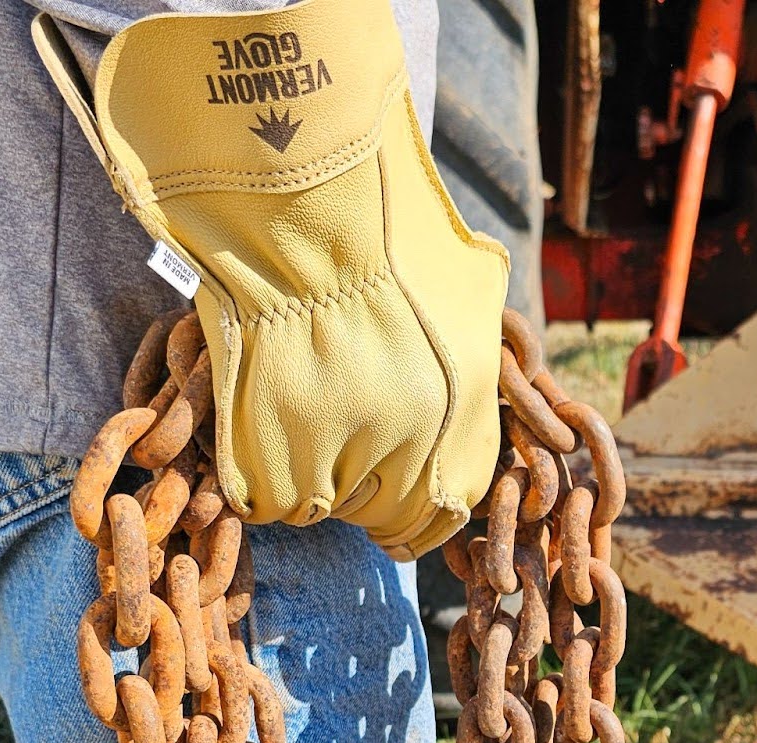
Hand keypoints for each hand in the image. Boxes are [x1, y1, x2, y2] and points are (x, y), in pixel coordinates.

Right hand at [39, 0, 508, 559]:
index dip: (416, 512)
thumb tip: (498, 384)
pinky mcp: (268, 456)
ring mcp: (335, 460)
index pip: (442, 514)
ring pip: (317, 508)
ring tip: (294, 410)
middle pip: (380, 515)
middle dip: (361, 488)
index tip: (393, 503)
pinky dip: (258, 472)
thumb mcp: (468, 294)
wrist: (304, 213)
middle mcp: (407, 455)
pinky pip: (264, 498)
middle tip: (335, 442)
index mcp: (461, 426)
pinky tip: (260, 418)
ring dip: (305, 475)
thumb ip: (480, 359)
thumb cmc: (389, 240)